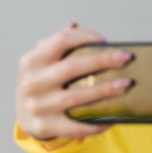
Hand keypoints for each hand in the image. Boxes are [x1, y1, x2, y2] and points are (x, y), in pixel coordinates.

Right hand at [15, 23, 133, 139]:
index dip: (85, 37)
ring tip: (126, 84)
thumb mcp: (41, 63)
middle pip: (72, 67)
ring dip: (105, 90)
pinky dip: (96, 123)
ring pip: (77, 96)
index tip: (106, 41)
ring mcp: (37, 106)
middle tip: (126, 58)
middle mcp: (32, 82)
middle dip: (103, 60)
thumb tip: (74, 25)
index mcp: (32, 61)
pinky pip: (76, 127)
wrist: (25, 117)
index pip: (61, 40)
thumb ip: (56, 44)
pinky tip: (112, 118)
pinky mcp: (45, 126)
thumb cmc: (41, 84)